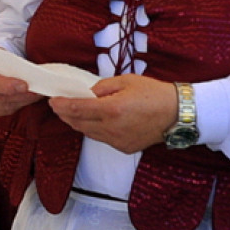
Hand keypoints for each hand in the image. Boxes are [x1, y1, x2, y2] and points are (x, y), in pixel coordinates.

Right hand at [0, 47, 41, 116]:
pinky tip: (27, 99)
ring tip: (36, 95)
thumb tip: (28, 73)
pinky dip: (17, 105)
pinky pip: (2, 111)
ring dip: (21, 101)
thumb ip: (8, 62)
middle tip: (38, 91)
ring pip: (2, 106)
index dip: (7, 85)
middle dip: (20, 95)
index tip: (25, 85)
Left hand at [48, 75, 177, 153]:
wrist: (177, 114)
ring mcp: (117, 141)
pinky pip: (102, 138)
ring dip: (78, 123)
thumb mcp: (126, 81)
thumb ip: (102, 87)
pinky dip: (94, 129)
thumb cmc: (154, 93)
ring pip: (88, 133)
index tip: (53, 100)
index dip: (61, 106)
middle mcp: (112, 128)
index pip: (77, 109)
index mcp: (112, 110)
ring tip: (74, 112)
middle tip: (59, 106)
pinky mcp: (123, 147)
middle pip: (78, 124)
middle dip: (65, 115)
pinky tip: (95, 120)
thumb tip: (88, 93)